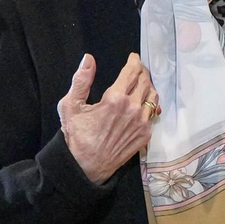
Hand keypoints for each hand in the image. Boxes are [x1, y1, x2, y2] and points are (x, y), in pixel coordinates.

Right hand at [58, 53, 157, 184]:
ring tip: (142, 83)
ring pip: (153, 97)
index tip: (133, 58)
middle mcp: (133, 109)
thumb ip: (81, 80)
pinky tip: (142, 104)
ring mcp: (141, 123)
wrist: (86, 166)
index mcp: (115, 98)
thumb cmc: (77, 136)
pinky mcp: (145, 135)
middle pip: (145, 81)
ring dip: (149, 86)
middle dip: (142, 72)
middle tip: (137, 69)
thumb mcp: (71, 105)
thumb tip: (88, 58)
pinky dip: (149, 105)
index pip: (132, 72)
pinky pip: (153, 114)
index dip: (134, 61)